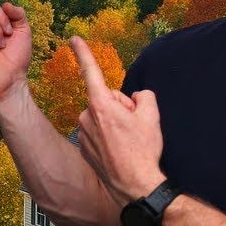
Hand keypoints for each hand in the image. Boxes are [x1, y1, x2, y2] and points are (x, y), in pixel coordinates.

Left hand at [67, 35, 165, 207]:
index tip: (73, 38)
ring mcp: (83, 133)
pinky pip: (98, 132)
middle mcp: (87, 116)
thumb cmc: (143, 151)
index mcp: (101, 104)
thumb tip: (136, 98)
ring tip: (128, 142)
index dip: (83, 53)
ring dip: (115, 124)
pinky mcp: (84, 147)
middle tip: (134, 127)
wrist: (135, 186)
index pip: (91, 72)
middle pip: (106, 99)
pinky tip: (120, 150)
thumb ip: (143, 97)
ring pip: (102, 117)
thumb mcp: (152, 116)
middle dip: (120, 108)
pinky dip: (109, 137)